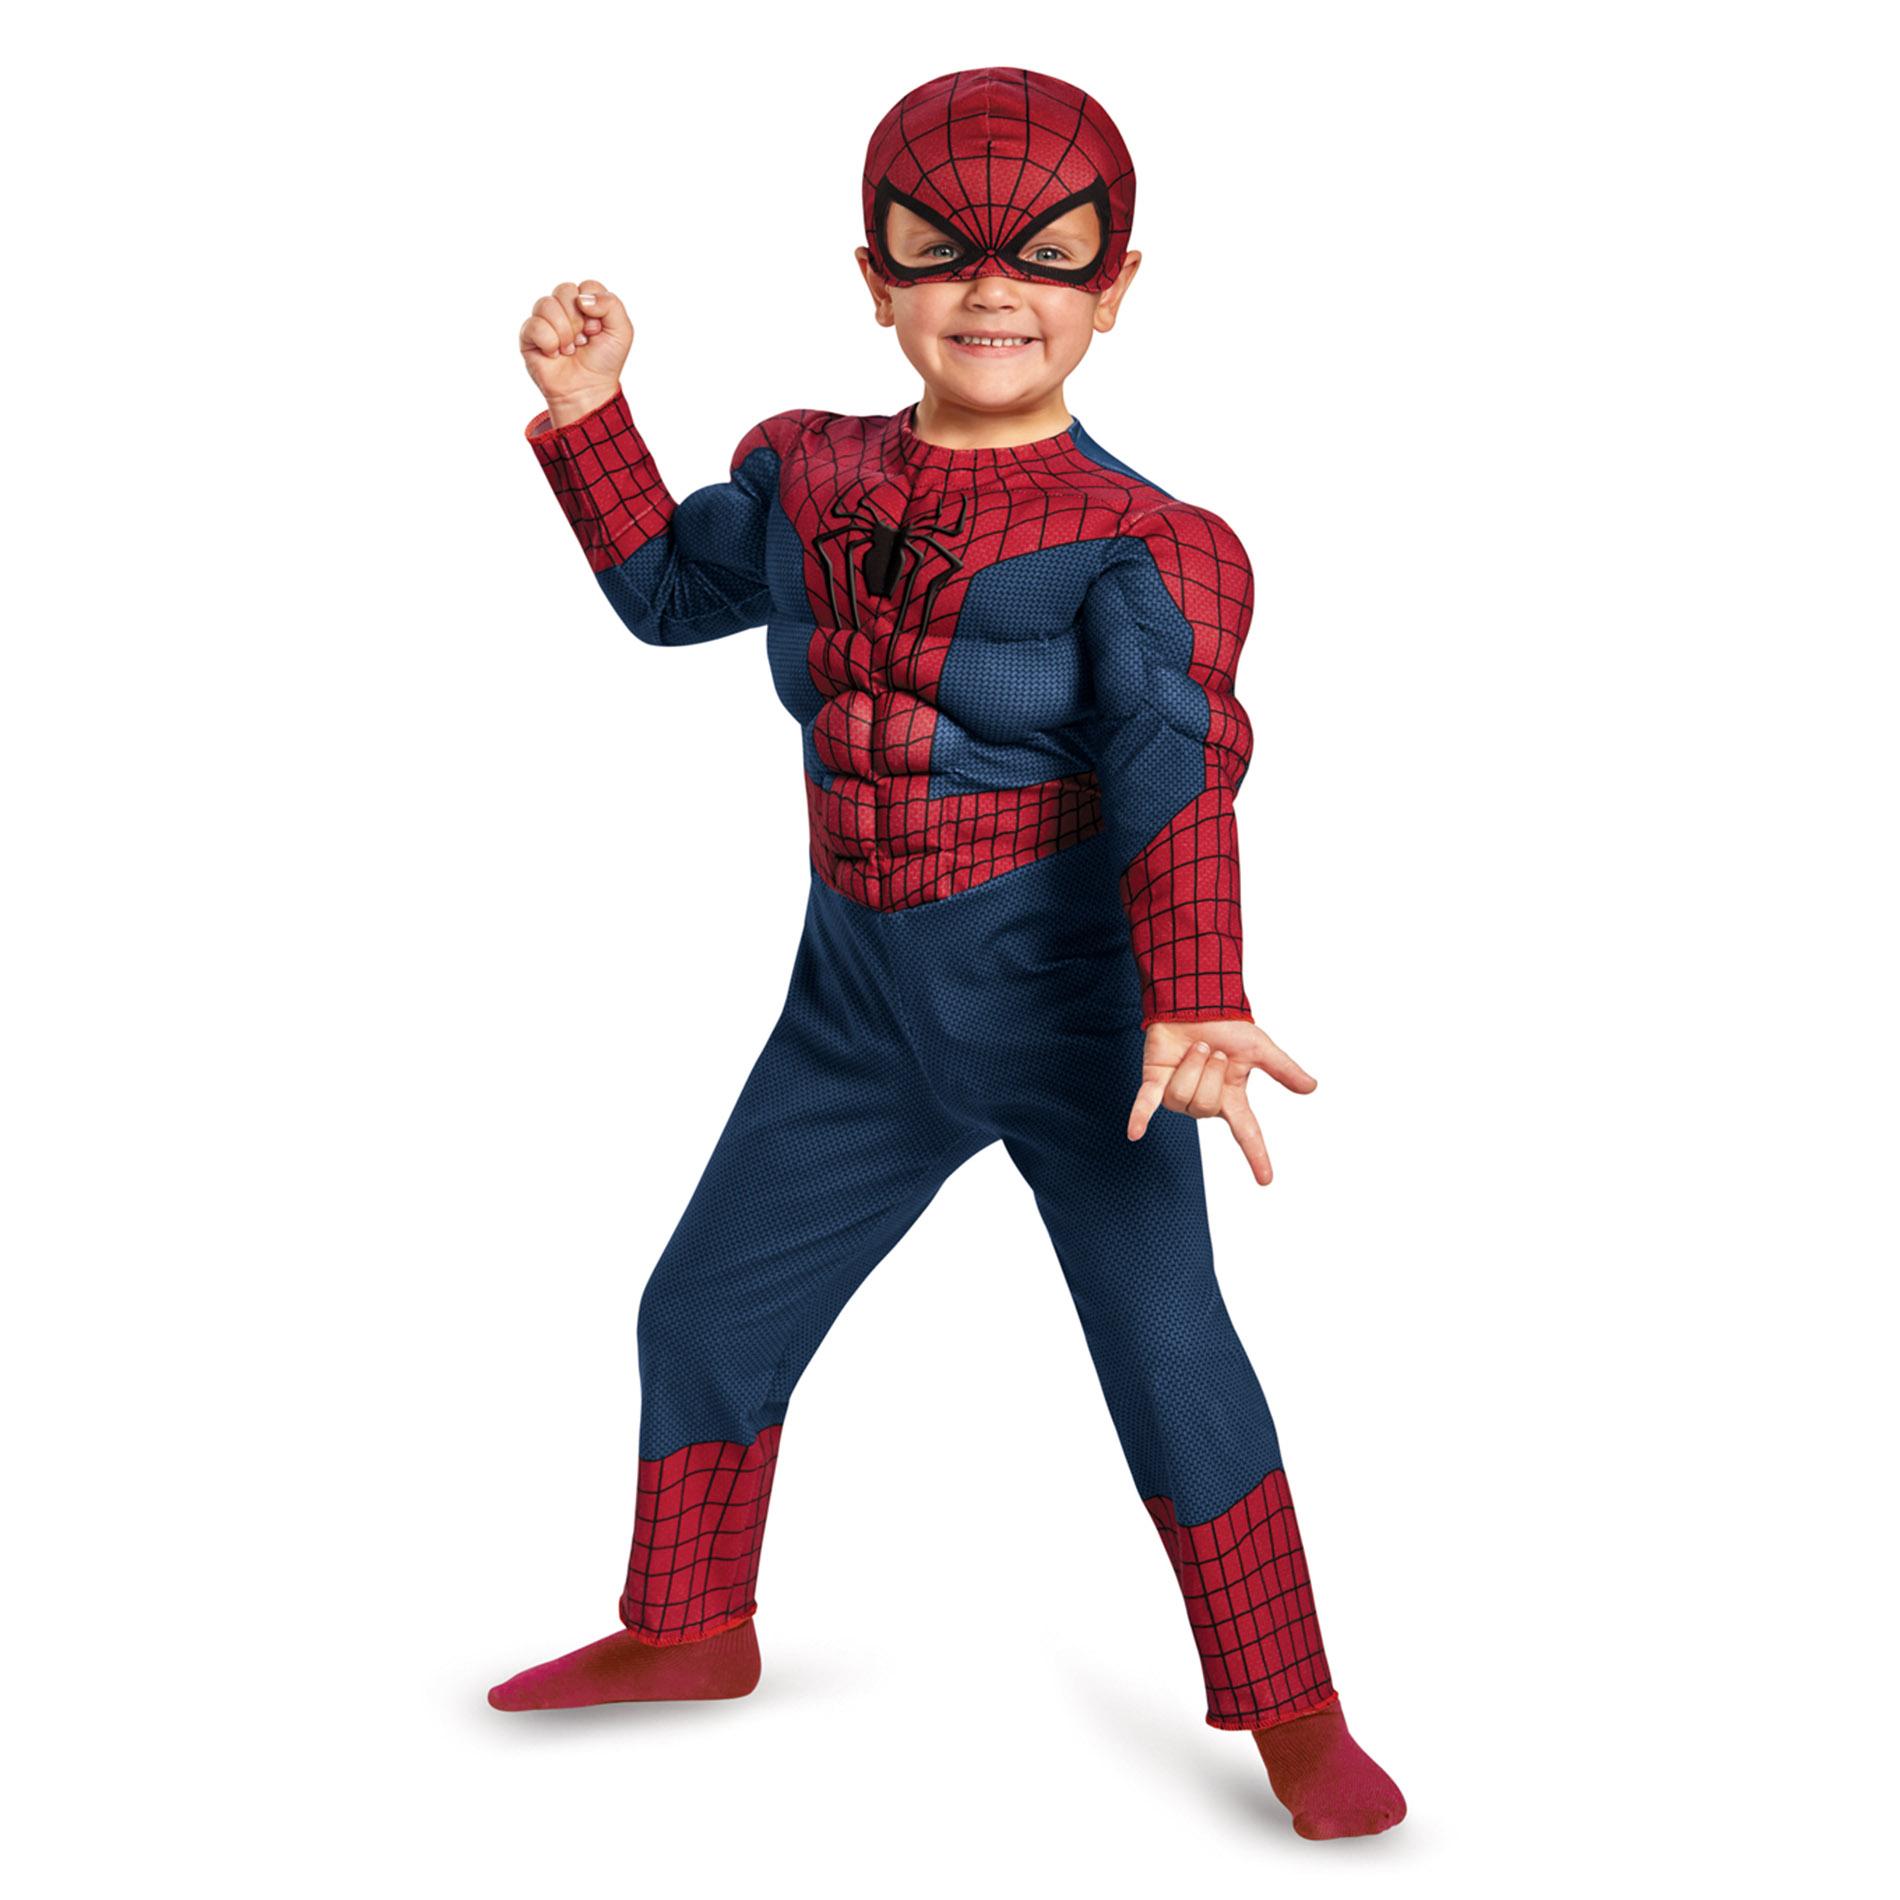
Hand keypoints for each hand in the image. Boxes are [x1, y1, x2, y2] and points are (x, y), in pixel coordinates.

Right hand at [518, 279, 632, 426]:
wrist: (587, 390)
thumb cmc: (604, 362)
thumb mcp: (622, 332)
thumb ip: (611, 305)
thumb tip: (581, 298)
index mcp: (585, 302)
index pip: (587, 286)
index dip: (595, 309)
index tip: (598, 330)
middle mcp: (563, 307)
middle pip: (564, 290)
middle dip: (578, 320)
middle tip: (583, 341)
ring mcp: (545, 319)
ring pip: (546, 304)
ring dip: (564, 333)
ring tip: (569, 349)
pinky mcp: (529, 334)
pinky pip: (534, 325)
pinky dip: (549, 343)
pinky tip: (554, 354)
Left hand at [1126, 1018, 1316, 1185]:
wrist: (1196, 1002)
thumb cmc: (1226, 1026)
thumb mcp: (1259, 1048)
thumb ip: (1283, 1070)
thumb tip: (1311, 1087)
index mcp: (1230, 1098)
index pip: (1247, 1132)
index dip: (1257, 1155)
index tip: (1266, 1179)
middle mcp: (1204, 1101)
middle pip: (1205, 1105)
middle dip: (1209, 1071)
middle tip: (1210, 1049)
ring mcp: (1177, 1094)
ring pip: (1182, 1096)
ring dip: (1190, 1065)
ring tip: (1193, 1047)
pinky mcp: (1154, 1081)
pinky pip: (1145, 1104)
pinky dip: (1139, 1118)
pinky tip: (1134, 1133)